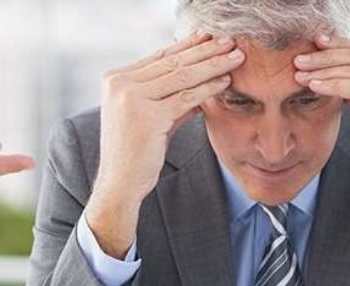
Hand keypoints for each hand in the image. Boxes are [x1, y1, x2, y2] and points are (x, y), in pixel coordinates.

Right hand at [87, 32, 243, 257]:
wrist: (119, 183)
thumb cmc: (134, 152)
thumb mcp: (149, 117)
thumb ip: (169, 96)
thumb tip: (200, 79)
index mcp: (114, 80)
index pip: (158, 57)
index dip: (187, 46)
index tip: (209, 38)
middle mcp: (119, 84)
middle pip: (171, 62)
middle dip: (204, 50)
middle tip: (230, 41)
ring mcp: (131, 98)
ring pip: (181, 76)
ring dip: (213, 64)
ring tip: (236, 56)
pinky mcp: (147, 115)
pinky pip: (185, 97)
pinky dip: (208, 88)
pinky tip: (225, 80)